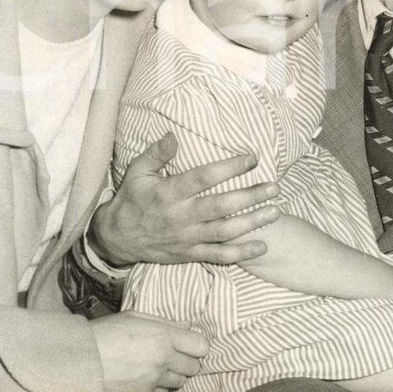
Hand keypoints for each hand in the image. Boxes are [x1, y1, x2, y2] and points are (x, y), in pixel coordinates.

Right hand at [91, 132, 280, 266]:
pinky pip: (219, 256)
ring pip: (225, 232)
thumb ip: (157, 153)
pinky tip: (262, 245)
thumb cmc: (132, 199)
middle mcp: (181, 216)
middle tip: (273, 187)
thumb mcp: (138, 172)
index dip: (229, 168)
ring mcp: (187, 237)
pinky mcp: (190, 254)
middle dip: (250, 197)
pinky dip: (241, 253)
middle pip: (221, 207)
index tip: (252, 158)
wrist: (117, 238)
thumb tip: (173, 135)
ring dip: (252, 223)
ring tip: (275, 211)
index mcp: (170, 192)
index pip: (204, 178)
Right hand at [91, 311, 208, 391]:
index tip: (188, 345)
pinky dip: (158, 389)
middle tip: (173, 356)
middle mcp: (163, 360)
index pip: (201, 346)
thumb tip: (188, 326)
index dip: (196, 345)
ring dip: (173, 376)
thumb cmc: (106, 332)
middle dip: (187, 362)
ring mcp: (153, 380)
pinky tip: (146, 379)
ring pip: (179, 383)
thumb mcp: (135, 317)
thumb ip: (165, 322)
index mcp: (163, 336)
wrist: (82, 358)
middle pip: (194, 367)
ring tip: (156, 367)